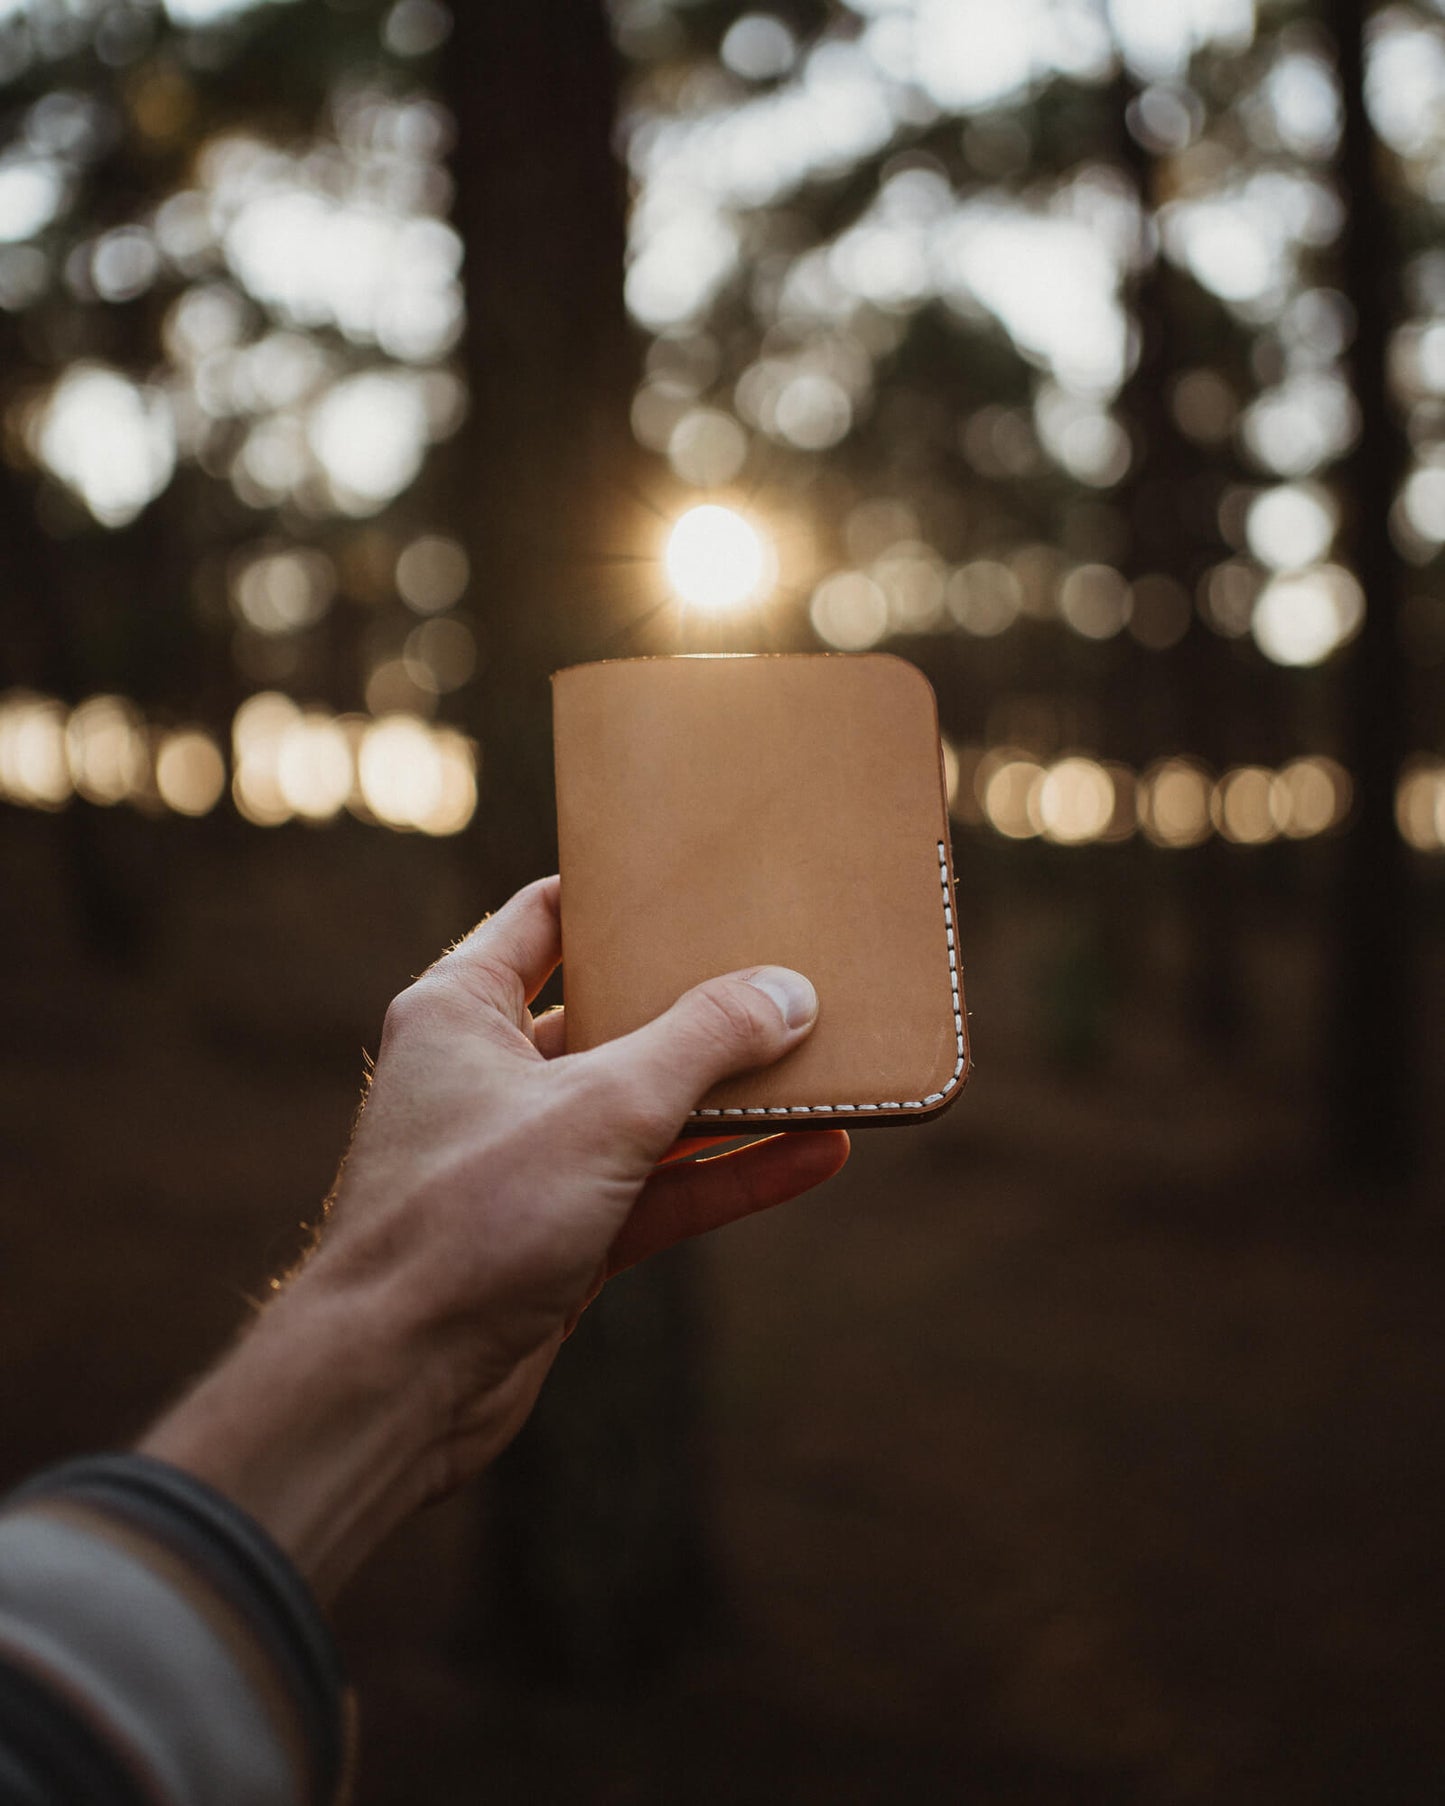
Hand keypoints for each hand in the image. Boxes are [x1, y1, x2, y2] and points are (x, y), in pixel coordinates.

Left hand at [141, 875, 848, 1595]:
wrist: (397, 1385)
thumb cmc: (467, 1219)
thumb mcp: (603, 1107)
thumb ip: (702, 1041)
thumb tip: (788, 993)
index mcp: (462, 1010)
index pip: (547, 919)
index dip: (621, 895)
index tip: (703, 878)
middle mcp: (491, 1075)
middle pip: (615, 1016)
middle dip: (703, 1003)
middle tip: (790, 972)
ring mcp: (529, 1158)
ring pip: (649, 1110)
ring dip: (734, 1099)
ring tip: (830, 1067)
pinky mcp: (563, 1233)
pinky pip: (661, 1187)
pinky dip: (730, 1174)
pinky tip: (816, 1157)